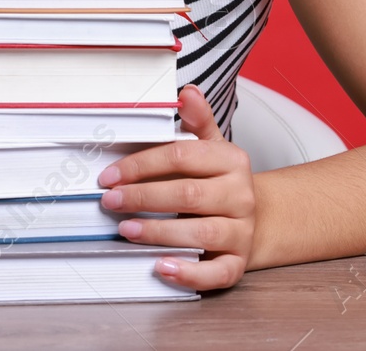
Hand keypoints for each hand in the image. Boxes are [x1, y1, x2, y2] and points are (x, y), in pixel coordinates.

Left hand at [96, 83, 255, 290]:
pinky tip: (161, 267)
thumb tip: (187, 92)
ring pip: (201, 232)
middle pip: (188, 194)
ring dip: (159, 232)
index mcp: (231, 160)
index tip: (110, 175)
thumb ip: (197, 122)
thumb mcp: (211, 147)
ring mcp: (242, 231)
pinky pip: (217, 273)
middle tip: (110, 201)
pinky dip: (189, 273)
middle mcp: (241, 195)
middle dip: (143, 197)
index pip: (183, 156)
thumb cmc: (219, 181)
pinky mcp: (238, 263)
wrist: (255, 220)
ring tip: (126, 230)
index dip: (142, 164)